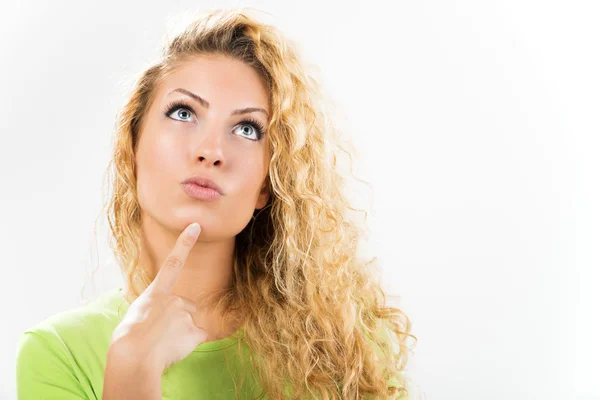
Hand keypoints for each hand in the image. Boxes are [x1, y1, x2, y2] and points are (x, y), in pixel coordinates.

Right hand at [108, 222, 207, 372]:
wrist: (133, 358)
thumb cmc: (127, 341)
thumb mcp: (135, 316)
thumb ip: (154, 310)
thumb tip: (165, 321)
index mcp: (156, 293)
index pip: (173, 262)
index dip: (185, 242)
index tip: (196, 226)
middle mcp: (174, 299)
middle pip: (185, 308)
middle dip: (176, 320)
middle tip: (158, 334)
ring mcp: (186, 314)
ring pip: (190, 324)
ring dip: (180, 334)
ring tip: (162, 344)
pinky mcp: (196, 331)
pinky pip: (198, 337)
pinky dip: (188, 345)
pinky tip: (174, 350)